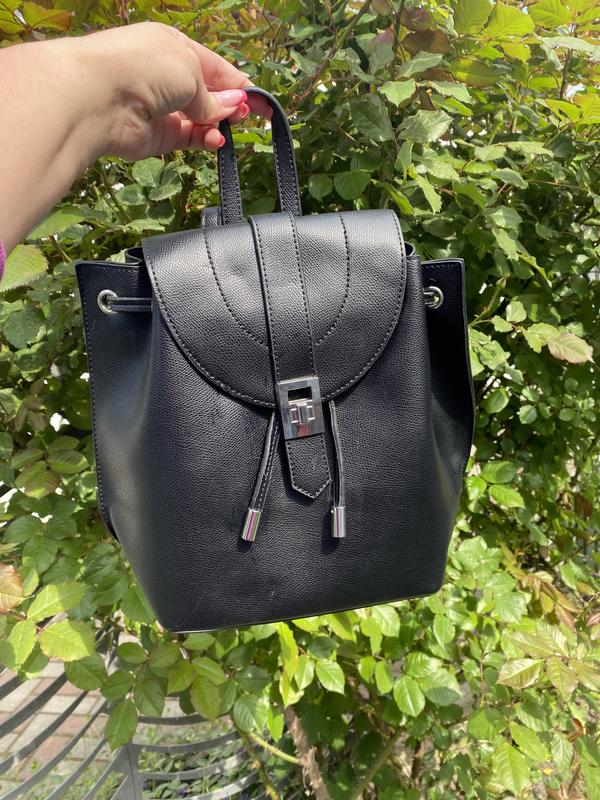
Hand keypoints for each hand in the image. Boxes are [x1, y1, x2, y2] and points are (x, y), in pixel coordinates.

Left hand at [71, 22, 269, 159]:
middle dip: (230, 104)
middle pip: (206, 94)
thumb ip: (213, 95)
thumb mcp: (191, 70)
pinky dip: (204, 139)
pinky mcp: (156, 136)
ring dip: (218, 123)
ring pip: (199, 118)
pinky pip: (188, 137)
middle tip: (249, 116)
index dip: (236, 82)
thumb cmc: (146, 67)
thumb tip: (233, 107)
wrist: (100, 97)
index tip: (258, 99)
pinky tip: (216, 139)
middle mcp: (165, 76)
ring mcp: (160, 107)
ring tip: (233, 127)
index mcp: (172, 47)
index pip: (212, 66)